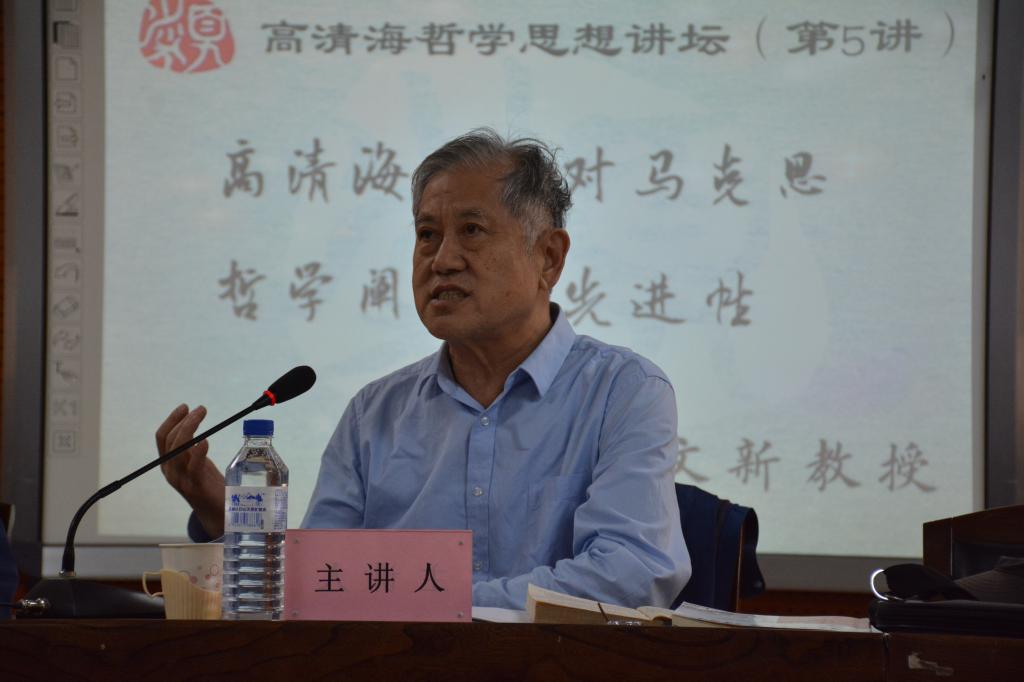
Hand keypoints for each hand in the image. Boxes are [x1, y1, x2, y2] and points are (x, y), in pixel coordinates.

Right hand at [157, 404, 224, 537]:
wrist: (217, 512)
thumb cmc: (208, 485)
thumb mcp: (197, 462)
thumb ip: (193, 448)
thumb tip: (195, 426)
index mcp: (168, 464)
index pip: (163, 437)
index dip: (172, 419)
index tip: (185, 407)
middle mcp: (170, 471)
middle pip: (171, 440)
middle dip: (185, 420)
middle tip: (201, 409)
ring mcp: (181, 479)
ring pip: (179, 449)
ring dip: (190, 428)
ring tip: (201, 416)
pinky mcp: (195, 487)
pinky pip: (193, 466)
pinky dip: (198, 452)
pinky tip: (204, 441)